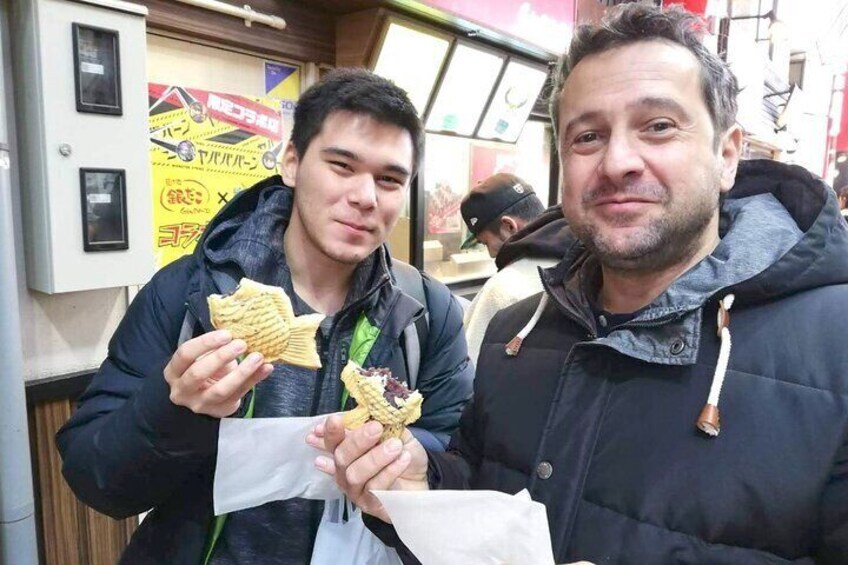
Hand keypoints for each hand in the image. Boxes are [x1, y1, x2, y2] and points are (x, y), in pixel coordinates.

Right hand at [164, 329, 273, 417]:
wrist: (202, 396)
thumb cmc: (203, 368)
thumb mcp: (202, 356)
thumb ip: (215, 346)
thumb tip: (240, 329)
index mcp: (173, 371)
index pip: (185, 354)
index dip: (205, 343)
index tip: (226, 334)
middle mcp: (182, 390)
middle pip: (198, 373)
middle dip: (221, 357)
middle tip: (241, 344)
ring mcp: (200, 404)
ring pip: (220, 390)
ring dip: (242, 372)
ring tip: (258, 357)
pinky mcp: (219, 410)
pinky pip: (239, 394)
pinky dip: (254, 380)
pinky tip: (266, 368)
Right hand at [308, 415, 427, 522]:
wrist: (421, 481)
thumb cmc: (403, 455)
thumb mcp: (394, 433)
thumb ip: (381, 422)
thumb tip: (370, 410)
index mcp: (347, 451)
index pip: (332, 441)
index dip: (331, 431)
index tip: (335, 419)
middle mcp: (345, 472)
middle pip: (341, 457)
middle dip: (357, 441)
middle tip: (376, 427)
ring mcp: (356, 491)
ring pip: (355, 474)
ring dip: (375, 457)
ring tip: (395, 445)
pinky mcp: (371, 505)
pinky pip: (376, 488)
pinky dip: (390, 471)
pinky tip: (403, 458)